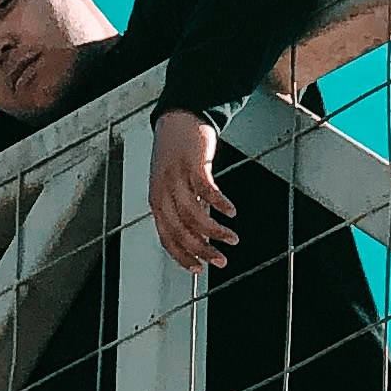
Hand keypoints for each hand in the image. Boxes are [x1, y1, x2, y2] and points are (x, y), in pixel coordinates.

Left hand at [148, 108, 238, 271]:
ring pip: (194, 215)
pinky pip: (206, 190)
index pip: (167, 238)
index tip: (200, 270)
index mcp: (157, 202)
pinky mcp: (191, 164)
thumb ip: (180, 207)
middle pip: (181, 231)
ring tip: (232, 239)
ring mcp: (176, 179)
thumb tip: (198, 233)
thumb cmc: (176, 156)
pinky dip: (219, 204)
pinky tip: (231, 212)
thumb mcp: (171, 184)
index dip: (182, 257)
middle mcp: (163, 193)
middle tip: (221, 261)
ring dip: (215, 231)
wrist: (177, 119)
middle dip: (202, 250)